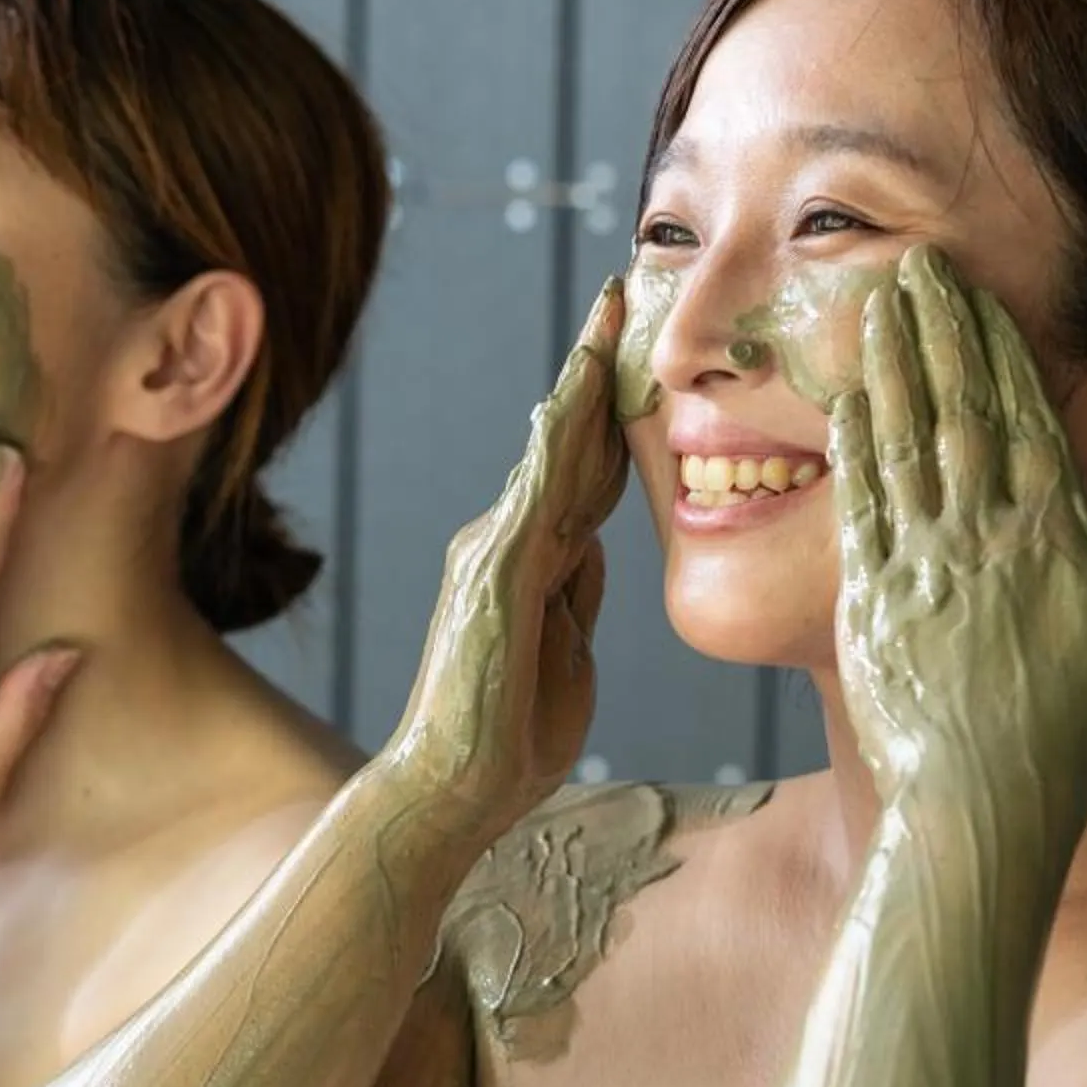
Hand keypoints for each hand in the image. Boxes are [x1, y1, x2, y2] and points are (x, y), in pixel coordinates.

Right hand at [385, 280, 629, 833]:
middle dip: (596, 368)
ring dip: (581, 380)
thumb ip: (574, 596)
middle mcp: (503, 540)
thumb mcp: (567, 658)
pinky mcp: (495, 573)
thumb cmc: (507, 744)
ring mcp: (495, 550)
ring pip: (551, 450)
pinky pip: (536, 491)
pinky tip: (578, 390)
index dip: (611, 414)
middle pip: (566, 442)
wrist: (449, 793)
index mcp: (527, 561)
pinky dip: (559, 438)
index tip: (637, 359)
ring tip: (607, 314)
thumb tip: (593, 544)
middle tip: (621, 294)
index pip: (581, 473)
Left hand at [826, 245, 1086, 813]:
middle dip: (938, 331)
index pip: (1024, 416)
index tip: (976, 292)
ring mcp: (921, 564)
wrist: (986, 809)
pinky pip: (859, 507)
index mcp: (1051, 534)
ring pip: (903, 442)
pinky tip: (844, 404)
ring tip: (876, 306)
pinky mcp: (870, 603)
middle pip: (958, 410)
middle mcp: (982, 533)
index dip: (996, 346)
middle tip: (916, 264)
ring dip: (889, 368)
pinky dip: (853, 449)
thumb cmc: (1076, 733)